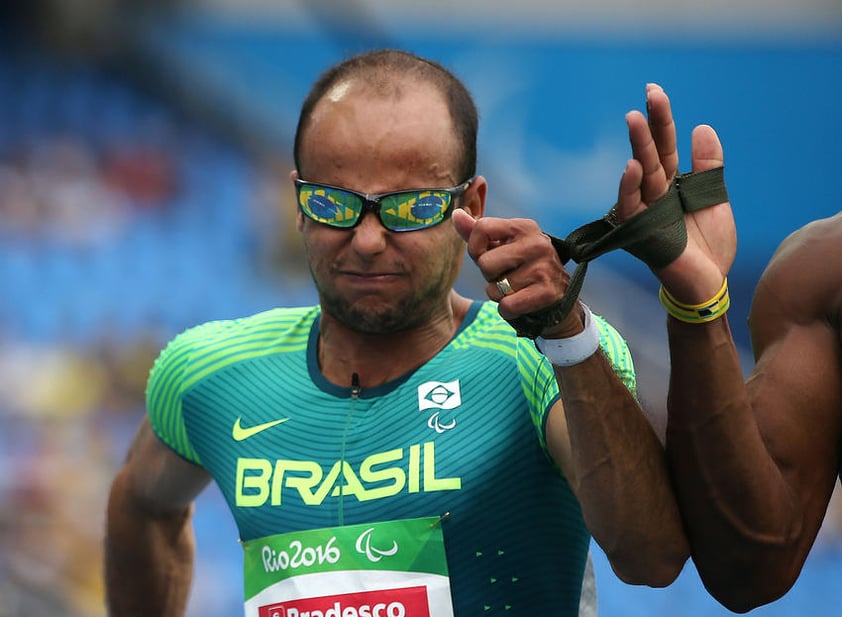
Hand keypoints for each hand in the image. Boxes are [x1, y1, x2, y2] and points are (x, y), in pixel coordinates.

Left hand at [452, 209, 583, 336]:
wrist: (557, 297)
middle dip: (490, 276)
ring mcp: (544, 267)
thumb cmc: (520, 268)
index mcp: (524, 226)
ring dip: (499, 295)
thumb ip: (476, 233)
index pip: (481, 228)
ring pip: (494, 289)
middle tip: (508, 276)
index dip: (475, 248)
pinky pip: (506, 306)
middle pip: (484, 263)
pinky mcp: (548, 293)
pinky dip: (508, 311)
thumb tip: (455, 214)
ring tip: (517, 289)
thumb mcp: (500, 247)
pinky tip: (521, 303)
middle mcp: (537, 243)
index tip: (487, 255)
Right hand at [615, 83, 735, 303]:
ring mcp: (645, 212)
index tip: (654, 90)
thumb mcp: (715, 199)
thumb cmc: (708, 247)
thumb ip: (708, 167)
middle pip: (651, 154)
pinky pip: (631, 208)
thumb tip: (702, 127)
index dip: (662, 119)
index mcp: (672, 184)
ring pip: (640, 175)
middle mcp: (654, 194)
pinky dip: (630, 188)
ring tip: (634, 120)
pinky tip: (632, 167)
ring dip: (637, 148)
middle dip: (649, 125)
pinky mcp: (639, 233)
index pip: (665, 145)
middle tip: (648, 96)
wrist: (708, 284)